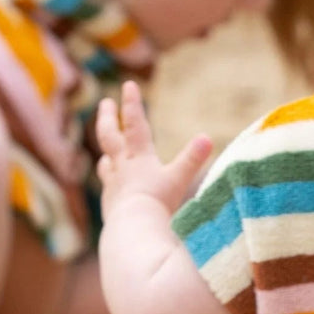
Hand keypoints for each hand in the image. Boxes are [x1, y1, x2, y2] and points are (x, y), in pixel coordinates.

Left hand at [96, 81, 211, 219]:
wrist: (133, 229)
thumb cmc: (159, 204)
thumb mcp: (179, 179)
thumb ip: (193, 159)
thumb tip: (208, 137)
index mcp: (140, 157)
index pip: (135, 124)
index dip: (132, 103)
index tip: (128, 84)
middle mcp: (122, 167)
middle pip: (109, 136)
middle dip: (108, 118)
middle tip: (105, 103)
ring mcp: (114, 186)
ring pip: (106, 163)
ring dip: (108, 154)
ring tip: (108, 153)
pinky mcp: (111, 206)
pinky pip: (109, 188)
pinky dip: (112, 183)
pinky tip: (114, 188)